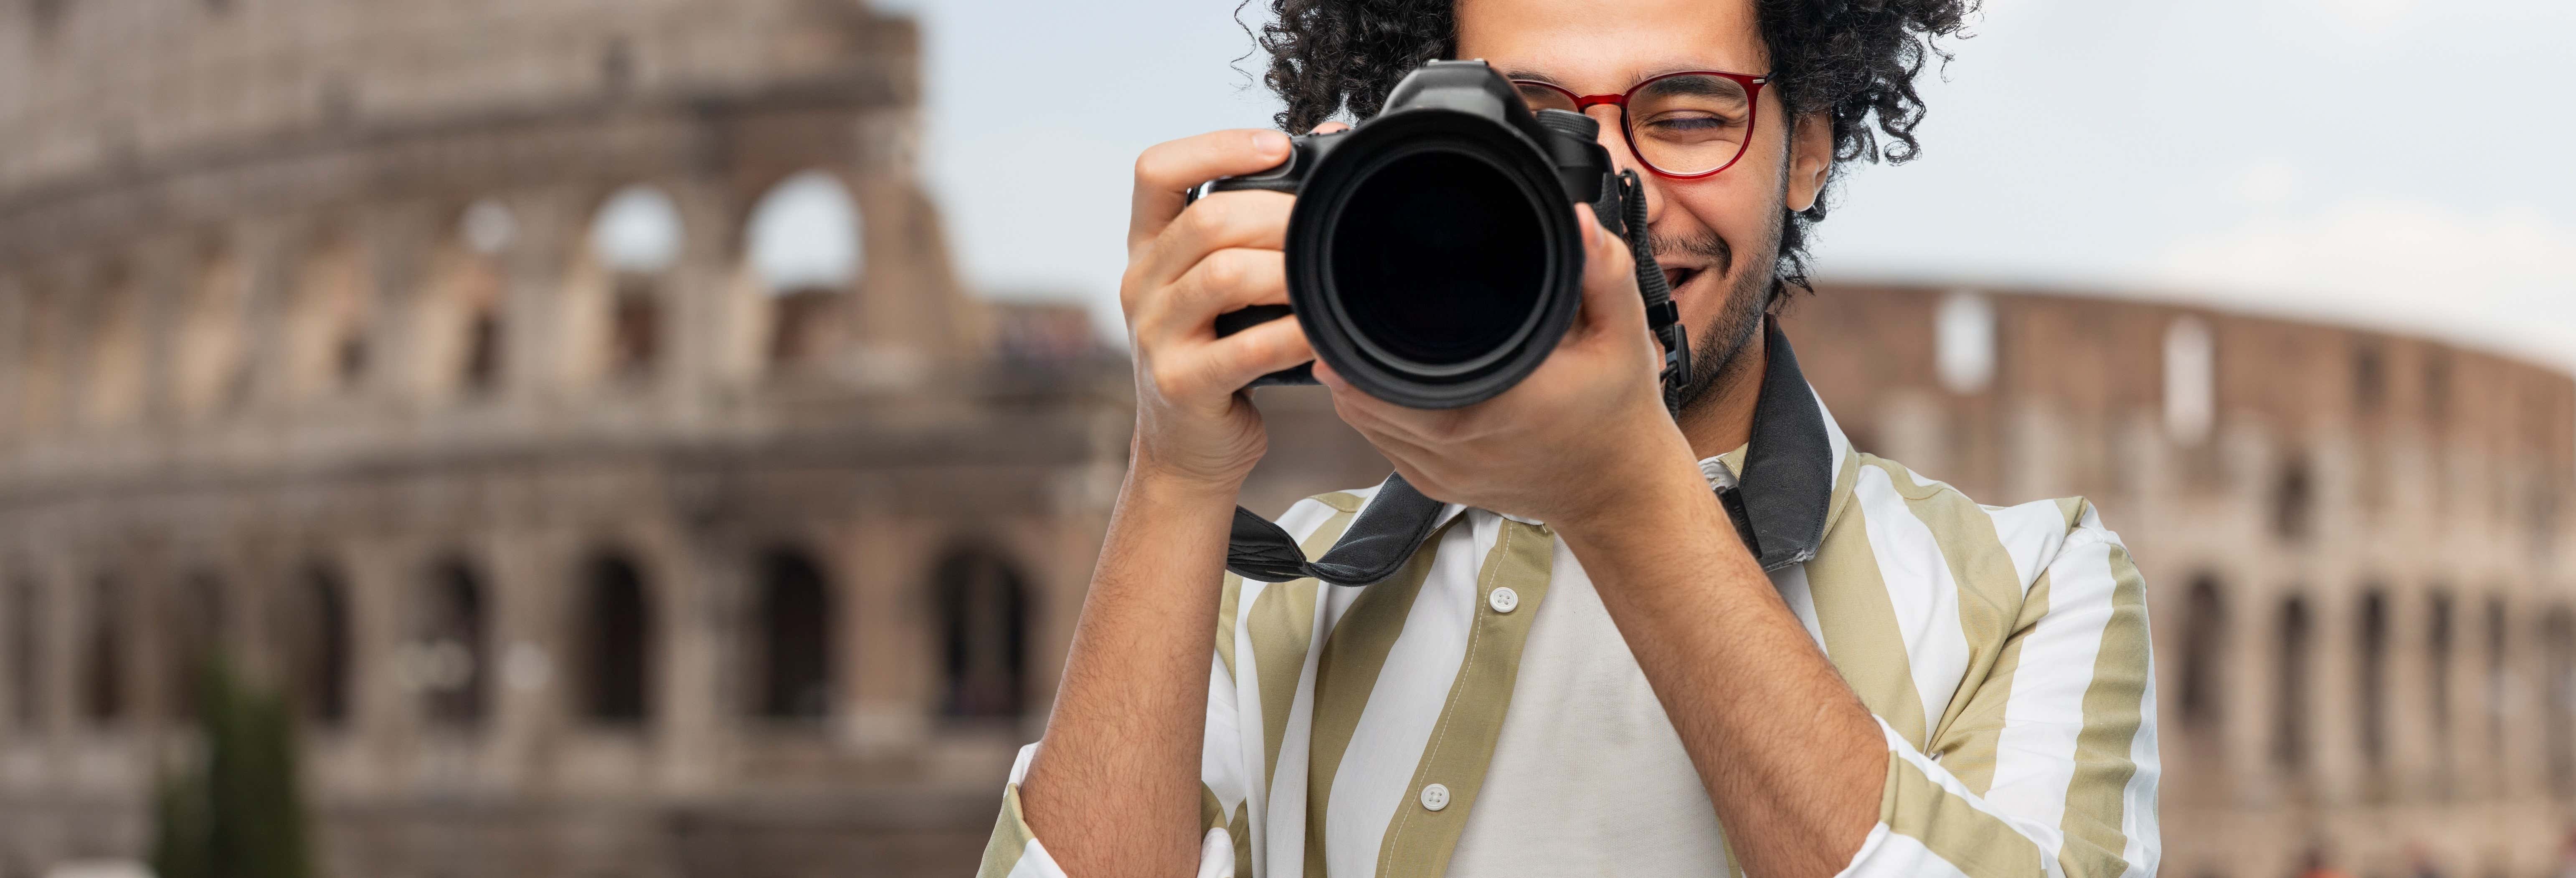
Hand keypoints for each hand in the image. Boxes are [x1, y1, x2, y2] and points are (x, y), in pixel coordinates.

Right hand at [1119, 128, 1316, 492]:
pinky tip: (1323, 329)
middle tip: (1328, 222)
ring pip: (1222, 276)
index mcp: (1147, 249)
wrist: (1188, 449)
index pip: (1155, 171)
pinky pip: (1246, 348)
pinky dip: (1293, 332)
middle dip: (1277, 214)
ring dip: (1286, 269)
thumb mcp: (1220, 284)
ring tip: (1327, 272)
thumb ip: (1255, 222)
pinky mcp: (1181, 385)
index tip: (1276, 146)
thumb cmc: (1219, 352)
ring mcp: (1154, 336)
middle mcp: (1139, 285)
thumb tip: (1329, 137)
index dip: (1215, 147)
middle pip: (1205, 220)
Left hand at [1313, 207, 1701, 526]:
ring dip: (1354, 381)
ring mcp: (1443, 471)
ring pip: (1364, 421)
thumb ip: (1605, 274)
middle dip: (1348, 350)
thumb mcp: (1623, 336)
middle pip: (1363, 392)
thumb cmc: (1618, 413)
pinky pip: (1382, 445)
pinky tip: (1377, 383)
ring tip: (1353, 340)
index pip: (1396, 368)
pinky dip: (1371, 413)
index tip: (1355, 296)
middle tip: (1344, 307)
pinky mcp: (1438, 485)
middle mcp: (1460, 443)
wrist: (1617, 490)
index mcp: (1498, 402)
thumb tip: (1579, 223)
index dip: (1363, 333)